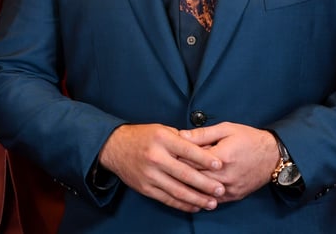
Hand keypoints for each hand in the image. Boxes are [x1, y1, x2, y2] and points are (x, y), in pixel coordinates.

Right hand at [97, 123, 224, 212]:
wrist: (114, 147)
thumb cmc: (142, 137)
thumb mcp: (161, 129)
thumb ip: (181, 139)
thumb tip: (204, 148)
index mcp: (162, 139)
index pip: (188, 150)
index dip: (205, 159)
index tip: (220, 165)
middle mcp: (155, 157)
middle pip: (185, 174)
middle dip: (205, 184)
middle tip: (220, 189)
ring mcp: (150, 174)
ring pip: (177, 190)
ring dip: (197, 199)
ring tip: (212, 203)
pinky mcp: (145, 188)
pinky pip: (167, 199)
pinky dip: (182, 205)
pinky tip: (195, 206)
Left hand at [178, 122, 278, 201]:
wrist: (273, 156)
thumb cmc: (249, 139)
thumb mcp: (226, 129)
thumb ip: (202, 133)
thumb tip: (181, 135)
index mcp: (221, 156)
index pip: (191, 159)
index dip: (177, 156)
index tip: (168, 152)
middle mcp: (225, 175)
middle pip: (193, 177)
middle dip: (179, 171)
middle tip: (168, 166)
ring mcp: (229, 188)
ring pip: (201, 191)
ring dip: (188, 185)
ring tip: (177, 178)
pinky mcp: (233, 196)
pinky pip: (212, 199)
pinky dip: (201, 196)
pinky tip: (192, 191)